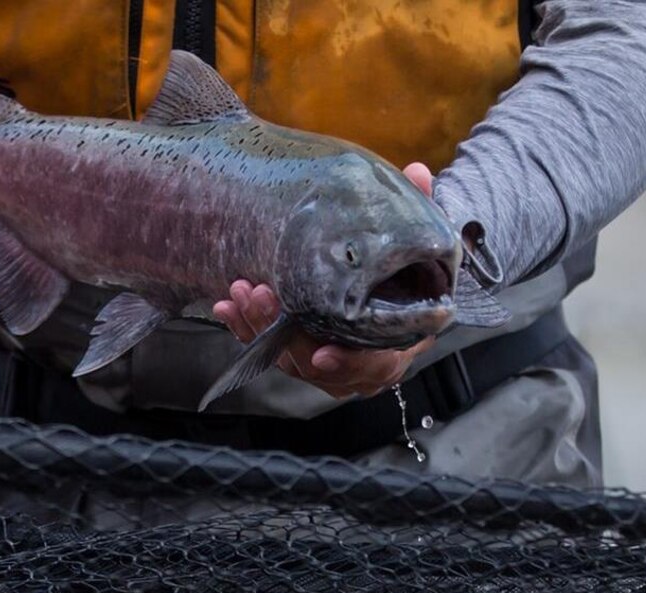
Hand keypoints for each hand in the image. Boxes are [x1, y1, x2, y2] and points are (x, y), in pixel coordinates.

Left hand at [210, 163, 438, 399]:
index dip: (348, 363)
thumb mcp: (415, 241)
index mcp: (394, 346)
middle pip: (317, 365)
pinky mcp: (295, 352)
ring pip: (286, 358)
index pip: (373, 367)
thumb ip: (419, 211)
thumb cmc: (407, 269)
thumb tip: (416, 172)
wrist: (391, 285)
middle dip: (285, 335)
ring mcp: (323, 360)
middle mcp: (358, 362)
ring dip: (258, 326)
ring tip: (241, 291)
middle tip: (262, 295)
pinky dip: (244, 328)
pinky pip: (266, 348)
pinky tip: (225, 307)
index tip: (322, 353)